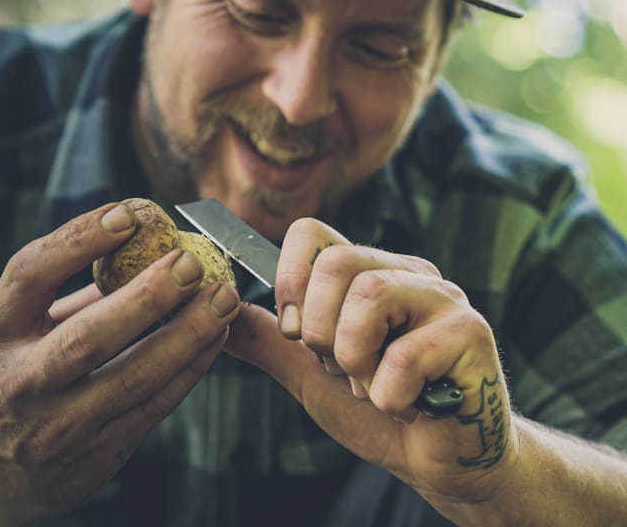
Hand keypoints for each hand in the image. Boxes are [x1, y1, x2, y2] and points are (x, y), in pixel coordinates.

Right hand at [0, 203, 239, 523]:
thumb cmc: (11, 375)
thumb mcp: (17, 329)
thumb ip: (74, 292)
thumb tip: (146, 243)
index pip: (30, 276)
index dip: (78, 240)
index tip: (127, 214)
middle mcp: (20, 383)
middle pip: (88, 337)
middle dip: (148, 297)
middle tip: (193, 263)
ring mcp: (55, 428)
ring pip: (133, 378)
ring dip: (187, 335)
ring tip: (224, 299)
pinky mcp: (91, 460)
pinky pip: (152, 408)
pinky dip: (189, 369)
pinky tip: (215, 338)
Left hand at [225, 217, 516, 507]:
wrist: (436, 461)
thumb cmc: (375, 410)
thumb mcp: (309, 374)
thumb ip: (270, 341)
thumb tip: (222, 312)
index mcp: (367, 271)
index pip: (312, 232)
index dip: (289, 278)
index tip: (294, 331)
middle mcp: (406, 272)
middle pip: (336, 261)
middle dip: (320, 330)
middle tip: (342, 367)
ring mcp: (443, 297)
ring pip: (370, 294)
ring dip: (356, 361)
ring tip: (376, 385)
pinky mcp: (471, 333)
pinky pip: (404, 356)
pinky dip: (389, 396)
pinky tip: (410, 405)